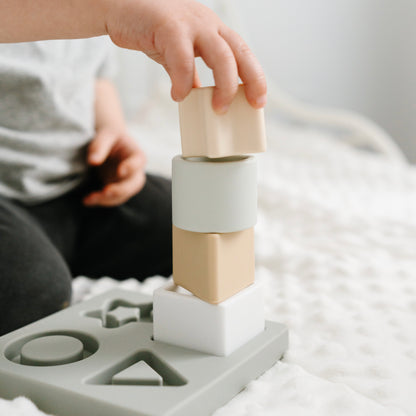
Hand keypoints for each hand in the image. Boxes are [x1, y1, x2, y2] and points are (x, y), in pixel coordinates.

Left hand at [83, 129, 146, 206]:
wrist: (107, 141)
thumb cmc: (109, 134)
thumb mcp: (106, 133)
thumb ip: (100, 145)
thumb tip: (93, 161)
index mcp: (137, 155)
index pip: (139, 162)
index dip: (131, 167)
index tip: (121, 171)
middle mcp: (135, 171)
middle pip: (134, 184)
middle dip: (120, 190)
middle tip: (106, 191)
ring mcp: (126, 182)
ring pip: (123, 196)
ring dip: (107, 199)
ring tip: (89, 198)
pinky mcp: (115, 188)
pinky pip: (111, 199)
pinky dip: (99, 201)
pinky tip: (87, 200)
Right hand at [105, 0, 266, 113]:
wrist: (118, 6)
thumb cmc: (150, 27)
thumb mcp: (177, 50)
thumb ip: (190, 70)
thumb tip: (197, 93)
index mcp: (212, 30)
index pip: (242, 53)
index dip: (254, 77)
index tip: (259, 101)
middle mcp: (207, 24)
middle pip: (240, 52)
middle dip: (251, 81)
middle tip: (250, 105)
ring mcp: (189, 23)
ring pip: (220, 56)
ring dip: (223, 86)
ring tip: (218, 108)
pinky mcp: (168, 25)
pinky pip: (182, 60)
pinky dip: (183, 82)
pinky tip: (179, 95)